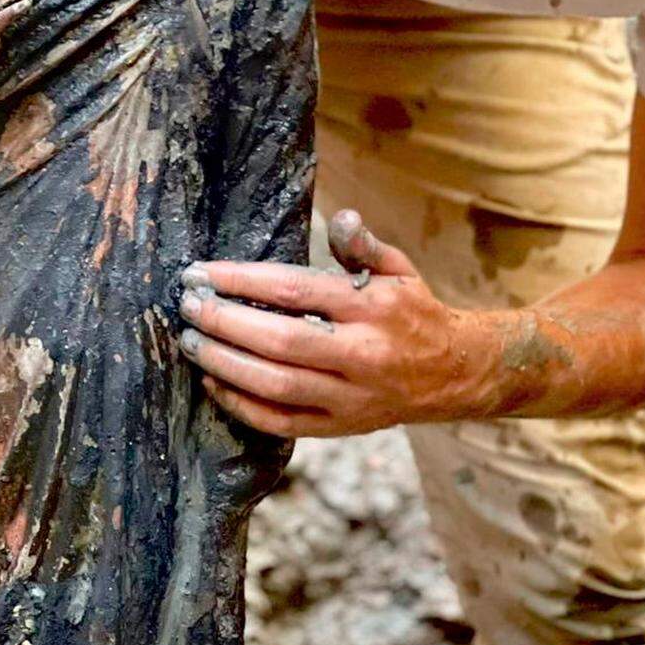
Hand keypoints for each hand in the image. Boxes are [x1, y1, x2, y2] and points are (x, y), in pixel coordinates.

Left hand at [178, 209, 492, 437]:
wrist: (457, 374)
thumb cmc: (415, 313)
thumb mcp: (398, 270)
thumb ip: (363, 245)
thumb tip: (340, 217)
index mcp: (373, 308)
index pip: (294, 290)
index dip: (241, 281)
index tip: (201, 272)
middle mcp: (362, 355)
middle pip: (279, 341)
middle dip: (224, 322)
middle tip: (188, 305)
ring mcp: (351, 397)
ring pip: (275, 385)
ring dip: (224, 364)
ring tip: (190, 342)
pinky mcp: (341, 427)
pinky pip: (281, 422)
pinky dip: (241, 406)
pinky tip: (214, 382)